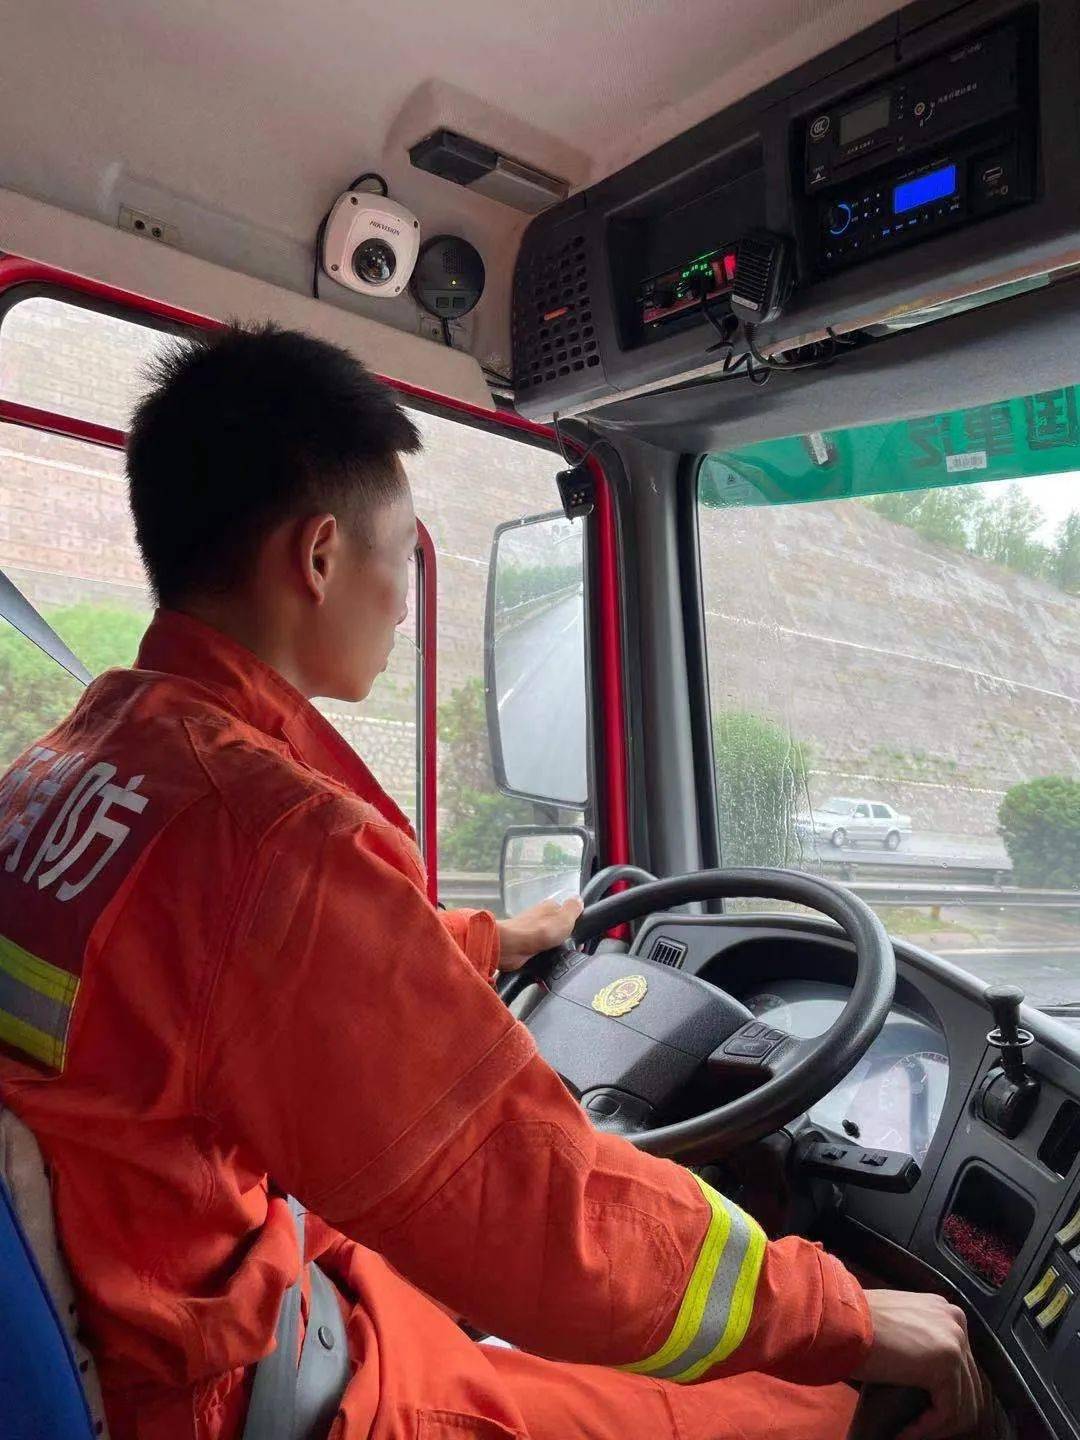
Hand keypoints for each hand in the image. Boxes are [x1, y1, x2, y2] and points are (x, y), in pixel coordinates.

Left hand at [496, 897, 583, 971]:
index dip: (574, 924)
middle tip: (569, 948)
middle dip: (564, 939)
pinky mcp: (523, 945)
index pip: (566, 913)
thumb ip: (573, 908)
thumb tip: (578, 899)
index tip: (579, 936)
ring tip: (558, 955)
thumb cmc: (539, 931)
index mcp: (550, 907)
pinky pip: (539, 951)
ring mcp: (530, 931)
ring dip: (553, 948)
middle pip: (557, 928)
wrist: (512, 946)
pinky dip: (543, 956)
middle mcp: (539, 917)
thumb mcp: (565, 917)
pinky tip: (546, 959)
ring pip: (548, 941)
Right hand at [852, 1290, 985, 1438]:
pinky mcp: (947, 1365)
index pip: (962, 1365)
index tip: (919, 1413)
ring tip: (908, 1434)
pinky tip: (903, 1434)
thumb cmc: (856, 1323)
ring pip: (963, 1404)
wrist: (842, 1320)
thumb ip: (920, 1340)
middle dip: (945, 1415)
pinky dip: (926, 1429)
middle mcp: (956, 1322)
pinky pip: (947, 1412)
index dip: (943, 1396)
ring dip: (935, 1426)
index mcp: (945, 1311)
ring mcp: (955, 1342)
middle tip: (917, 1429)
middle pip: (969, 1385)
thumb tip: (927, 1377)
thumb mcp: (898, 1325)